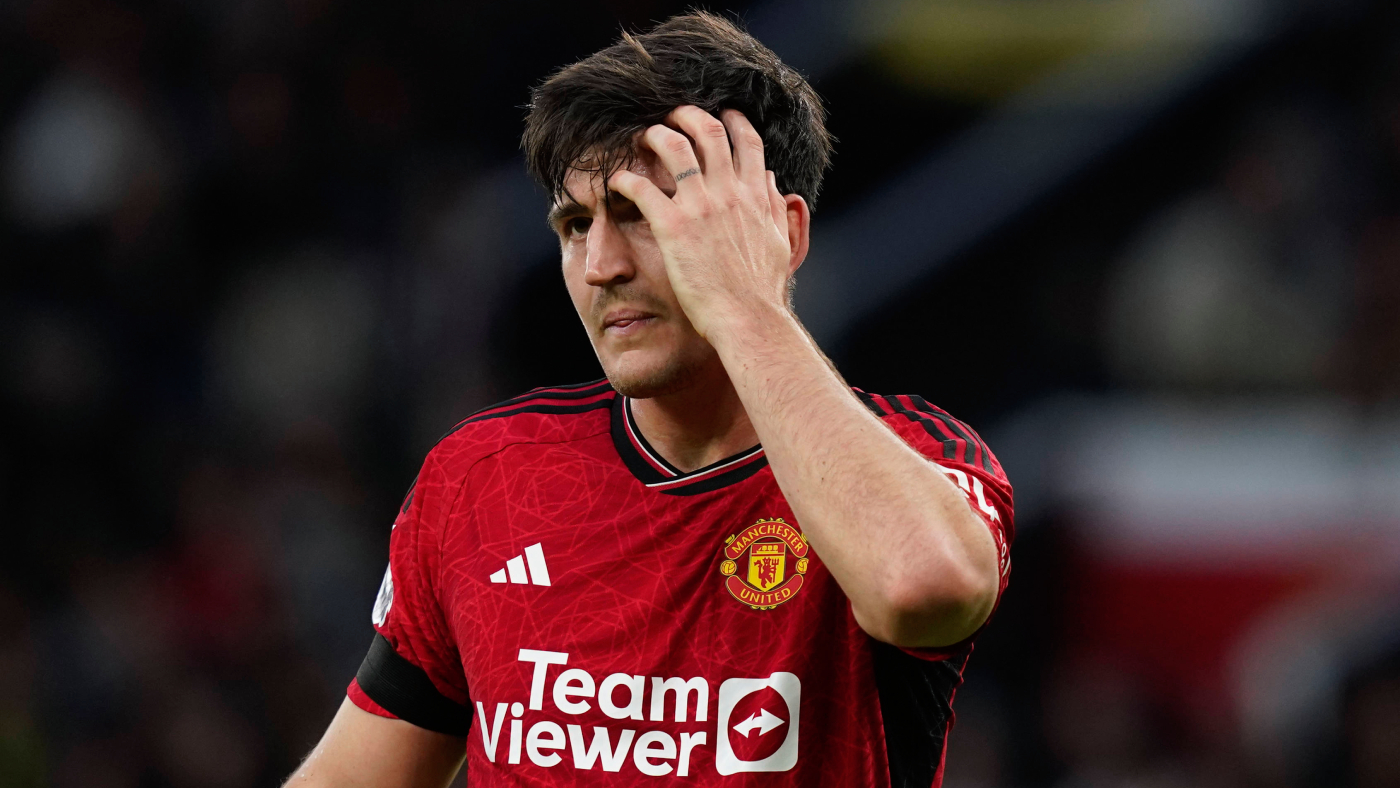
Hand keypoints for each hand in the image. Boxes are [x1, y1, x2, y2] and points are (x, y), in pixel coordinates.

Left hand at [606, 106, 799, 341]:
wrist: (748, 318)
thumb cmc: (762, 290)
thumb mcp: (778, 242)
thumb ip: (773, 207)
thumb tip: (770, 179)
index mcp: (754, 195)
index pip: (746, 140)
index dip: (732, 120)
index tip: (721, 113)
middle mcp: (728, 192)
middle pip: (707, 130)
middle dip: (687, 115)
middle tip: (672, 116)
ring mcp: (700, 206)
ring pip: (673, 146)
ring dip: (654, 134)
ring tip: (642, 136)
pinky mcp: (672, 226)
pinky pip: (641, 187)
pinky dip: (625, 177)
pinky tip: (616, 179)